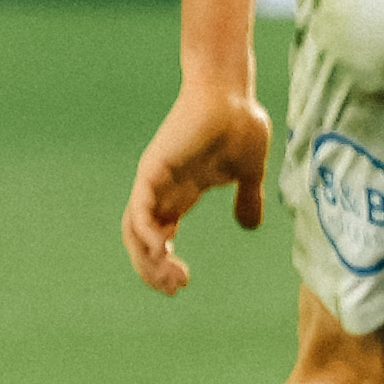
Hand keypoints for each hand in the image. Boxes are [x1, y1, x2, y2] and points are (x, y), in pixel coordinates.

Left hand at [124, 85, 272, 293]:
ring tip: (171, 277)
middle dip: (152, 269)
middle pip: (140, 239)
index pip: (158, 236)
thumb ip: (246, 199)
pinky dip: (145, 231)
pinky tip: (161, 249)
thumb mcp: (247, 174)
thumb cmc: (239, 126)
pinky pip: (140, 206)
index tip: (182, 284)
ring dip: (147, 258)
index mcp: (179, 194)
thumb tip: (249, 226)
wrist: (233, 95)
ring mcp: (154, 179)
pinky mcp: (154, 167)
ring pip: (134, 228)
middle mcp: (160, 190)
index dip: (162, 264)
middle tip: (175, 288)